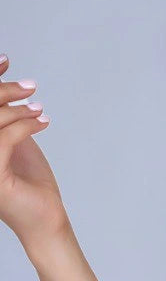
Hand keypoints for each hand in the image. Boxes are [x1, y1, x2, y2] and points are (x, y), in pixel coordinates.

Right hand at [0, 54, 67, 249]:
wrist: (45, 219)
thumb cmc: (29, 183)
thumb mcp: (15, 141)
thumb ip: (4, 117)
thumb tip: (6, 86)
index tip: (4, 61)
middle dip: (4, 91)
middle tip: (30, 86)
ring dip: (18, 110)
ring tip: (39, 109)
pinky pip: (5, 139)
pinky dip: (25, 125)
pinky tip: (43, 122)